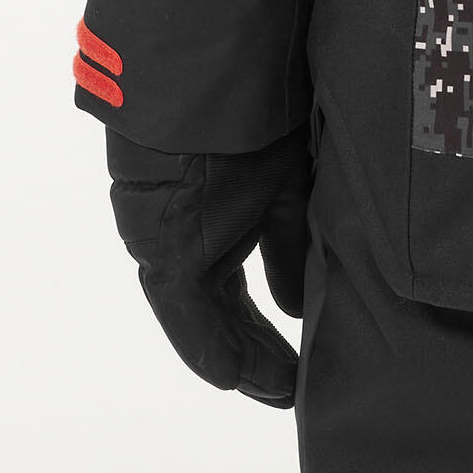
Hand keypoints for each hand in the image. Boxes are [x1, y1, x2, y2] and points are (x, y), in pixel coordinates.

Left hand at [106, 128, 311, 406]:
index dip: (277, 324)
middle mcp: (199, 238)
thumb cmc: (253, 115)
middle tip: (294, 389)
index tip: (304, 357)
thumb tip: (300, 304)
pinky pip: (192, 317)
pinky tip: (233, 378)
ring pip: (212, 321)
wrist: (204, 80)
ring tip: (278, 391)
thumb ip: (291, 245)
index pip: (253, 287)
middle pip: (230, 313)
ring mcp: (178, 249)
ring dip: (244, 360)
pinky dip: (213, 349)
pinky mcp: (167, 256)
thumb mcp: (287, 183)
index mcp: (228, 216)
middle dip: (261, 354)